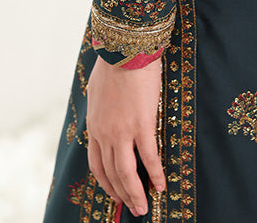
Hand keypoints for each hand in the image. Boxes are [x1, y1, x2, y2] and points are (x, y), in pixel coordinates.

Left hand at [86, 55, 165, 216]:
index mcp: (94, 126)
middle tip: (132, 207)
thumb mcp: (97, 90)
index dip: (106, 182)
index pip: (97, 164)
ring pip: (127, 172)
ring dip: (135, 192)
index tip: (114, 193)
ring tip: (144, 206)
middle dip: (121, 194)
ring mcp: (123, 131)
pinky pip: (149, 157)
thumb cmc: (114, 63)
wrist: (125, 49)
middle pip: (111, 173)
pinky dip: (155, 174)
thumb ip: (100, 107)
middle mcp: (105, 133)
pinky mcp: (142, 124)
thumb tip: (104, 111)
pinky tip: (162, 184)